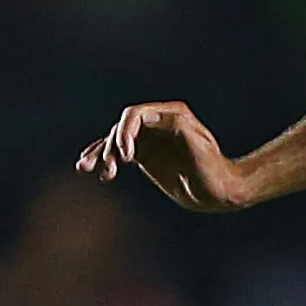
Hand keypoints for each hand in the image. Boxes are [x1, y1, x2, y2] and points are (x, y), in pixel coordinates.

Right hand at [77, 102, 247, 212]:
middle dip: (111, 146)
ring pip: (116, 140)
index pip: (136, 115)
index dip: (125, 132)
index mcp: (172, 114)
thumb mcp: (198, 149)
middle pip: (122, 127)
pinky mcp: (144, 154)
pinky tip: (91, 169)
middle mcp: (158, 122)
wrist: (219, 191)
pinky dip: (104, 159)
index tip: (127, 158)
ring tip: (86, 169)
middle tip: (109, 169)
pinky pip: (118, 152)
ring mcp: (150, 138)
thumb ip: (177, 128)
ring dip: (100, 153)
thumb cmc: (212, 170)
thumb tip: (148, 115)